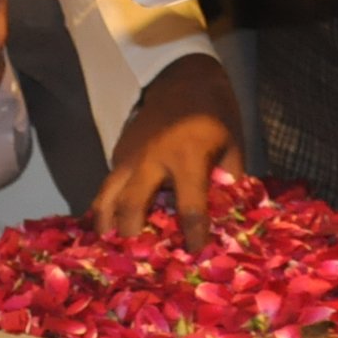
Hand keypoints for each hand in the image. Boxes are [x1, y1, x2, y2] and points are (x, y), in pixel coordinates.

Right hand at [91, 53, 243, 251]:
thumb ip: (229, 183)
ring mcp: (130, 154)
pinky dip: (105, 207)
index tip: (195, 256)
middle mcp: (152, 158)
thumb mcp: (232, 145)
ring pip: (107, 195)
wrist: (183, 76)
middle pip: (132, 206)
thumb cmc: (214, 113)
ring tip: (110, 250)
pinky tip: (109, 228)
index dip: (193, 236)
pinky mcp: (118, 151)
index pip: (189, 207)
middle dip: (132, 236)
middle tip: (137, 261)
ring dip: (107, 225)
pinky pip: (108, 184)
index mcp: (188, 156)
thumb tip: (228, 222)